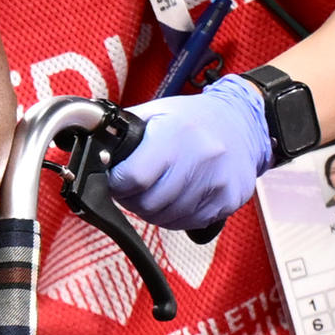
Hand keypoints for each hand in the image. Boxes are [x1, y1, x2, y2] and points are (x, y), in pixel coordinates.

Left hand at [108, 77, 275, 232]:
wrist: (244, 122)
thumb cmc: (195, 119)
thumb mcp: (156, 112)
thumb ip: (122, 132)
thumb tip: (91, 149)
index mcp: (176, 133)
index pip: (133, 177)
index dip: (118, 184)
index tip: (117, 181)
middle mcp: (200, 157)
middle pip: (149, 204)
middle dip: (133, 200)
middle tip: (135, 189)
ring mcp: (216, 181)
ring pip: (168, 219)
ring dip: (155, 211)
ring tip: (158, 191)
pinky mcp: (229, 199)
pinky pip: (190, 223)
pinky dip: (177, 216)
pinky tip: (179, 198)